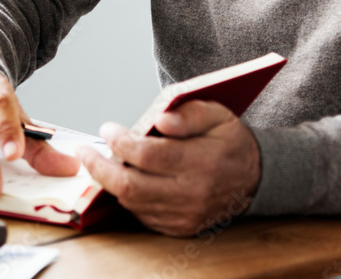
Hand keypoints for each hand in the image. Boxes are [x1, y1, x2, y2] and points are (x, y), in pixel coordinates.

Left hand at [76, 100, 260, 236]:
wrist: (255, 178)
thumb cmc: (230, 142)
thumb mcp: (217, 114)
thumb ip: (189, 113)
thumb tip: (160, 120)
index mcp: (201, 161)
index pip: (147, 155)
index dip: (120, 142)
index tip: (107, 129)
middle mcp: (192, 193)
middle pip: (131, 186)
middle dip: (100, 168)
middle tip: (85, 151)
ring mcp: (185, 215)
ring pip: (132, 203)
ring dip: (110, 182)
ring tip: (100, 161)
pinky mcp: (180, 228)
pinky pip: (142, 215)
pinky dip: (127, 197)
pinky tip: (122, 178)